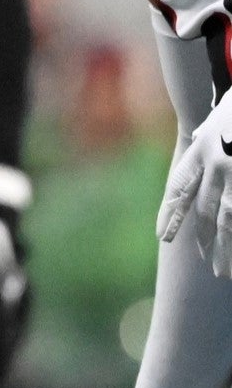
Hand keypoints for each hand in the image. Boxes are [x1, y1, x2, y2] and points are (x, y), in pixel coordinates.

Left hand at [161, 96, 231, 277]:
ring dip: (227, 249)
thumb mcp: (216, 114)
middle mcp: (216, 166)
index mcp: (200, 152)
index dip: (171, 214)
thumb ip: (205, 133)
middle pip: (207, 213)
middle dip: (206, 242)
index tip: (162, 238)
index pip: (180, 189)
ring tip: (223, 272)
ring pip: (230, 219)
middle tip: (208, 268)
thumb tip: (194, 133)